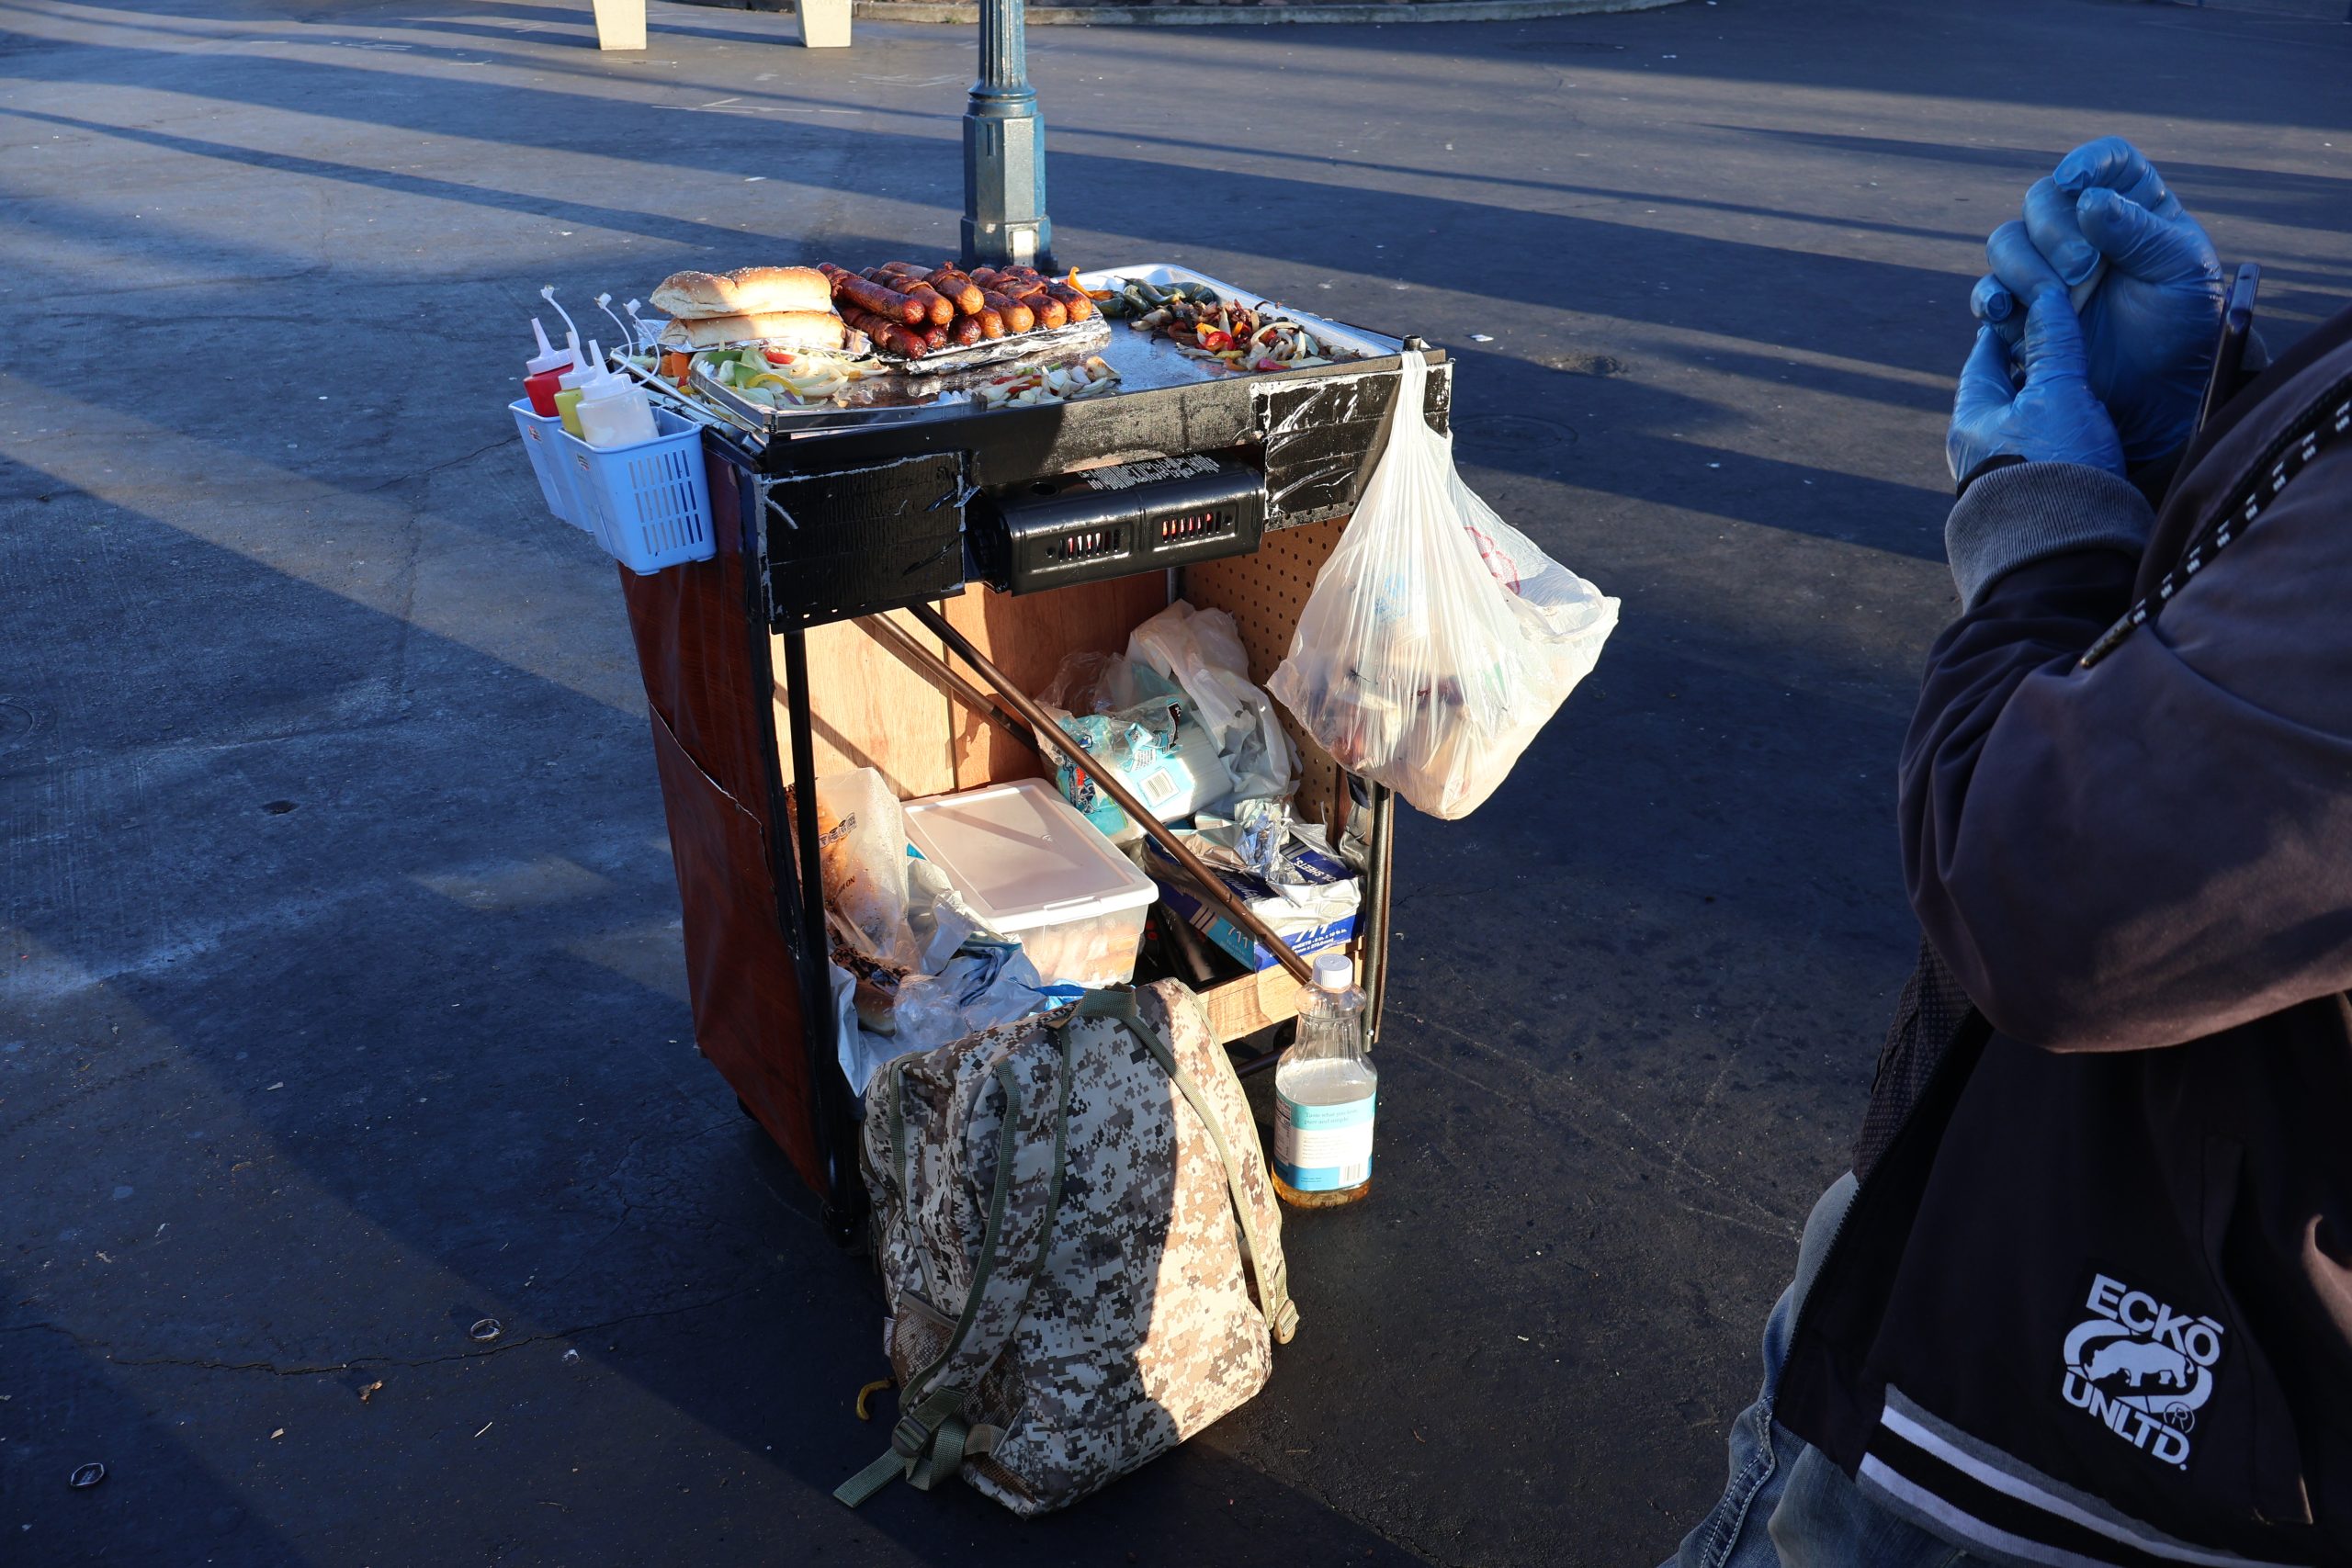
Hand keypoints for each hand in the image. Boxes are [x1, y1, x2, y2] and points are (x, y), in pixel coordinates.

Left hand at [1948, 287, 2124, 483]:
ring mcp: (2003, 473)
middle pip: (2001, 390)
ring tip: (2076, 373)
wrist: (2065, 550)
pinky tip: (2084, 422)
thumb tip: (2046, 297)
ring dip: (2047, 396)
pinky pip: (2041, 446)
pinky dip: (2059, 426)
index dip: (2005, 328)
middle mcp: (1978, 447)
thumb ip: (2053, 346)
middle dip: (2027, 363)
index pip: (1982, 358)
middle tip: (2054, 334)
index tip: (2022, 304)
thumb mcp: (2057, 395)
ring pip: (2023, 419)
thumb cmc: (2054, 467)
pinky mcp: (2031, 493)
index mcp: (1970, 418)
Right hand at [1969, 138, 2222, 466]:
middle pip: (2042, 200)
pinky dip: (1991, 298)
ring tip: (2055, 299)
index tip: (2075, 182)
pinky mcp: (2022, 312)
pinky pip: (1989, 293)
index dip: (2087, 163)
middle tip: (2083, 270)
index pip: (2106, 162)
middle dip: (2054, 231)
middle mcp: (2084, 231)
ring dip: (2023, 267)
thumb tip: (2088, 199)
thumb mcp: (2180, 271)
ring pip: (2006, 242)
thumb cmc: (2183, 325)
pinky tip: (2006, 310)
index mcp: (2134, 207)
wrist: (2161, 392)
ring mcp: (2048, 270)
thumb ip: (2138, 231)